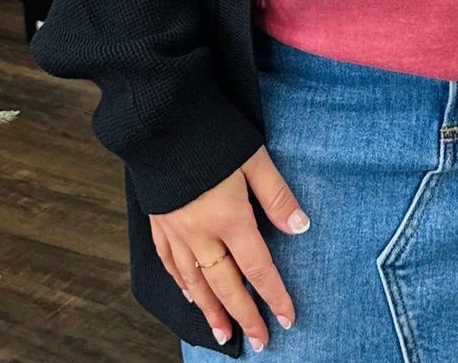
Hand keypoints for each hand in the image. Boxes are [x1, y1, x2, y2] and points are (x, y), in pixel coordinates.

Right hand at [149, 144, 309, 350]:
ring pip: (195, 281)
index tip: (286, 319)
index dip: (273, 295)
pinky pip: (169, 263)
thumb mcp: (254, 157)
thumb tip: (299, 226)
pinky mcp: (158, 220)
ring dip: (211, 310)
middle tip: (258, 341)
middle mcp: (200, 232)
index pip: (257, 267)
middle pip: (226, 284)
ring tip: (222, 333)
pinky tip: (190, 294)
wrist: (160, 117)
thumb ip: (276, 194)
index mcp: (228, 218)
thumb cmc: (212, 133)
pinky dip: (181, 283)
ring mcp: (175, 229)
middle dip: (243, 315)